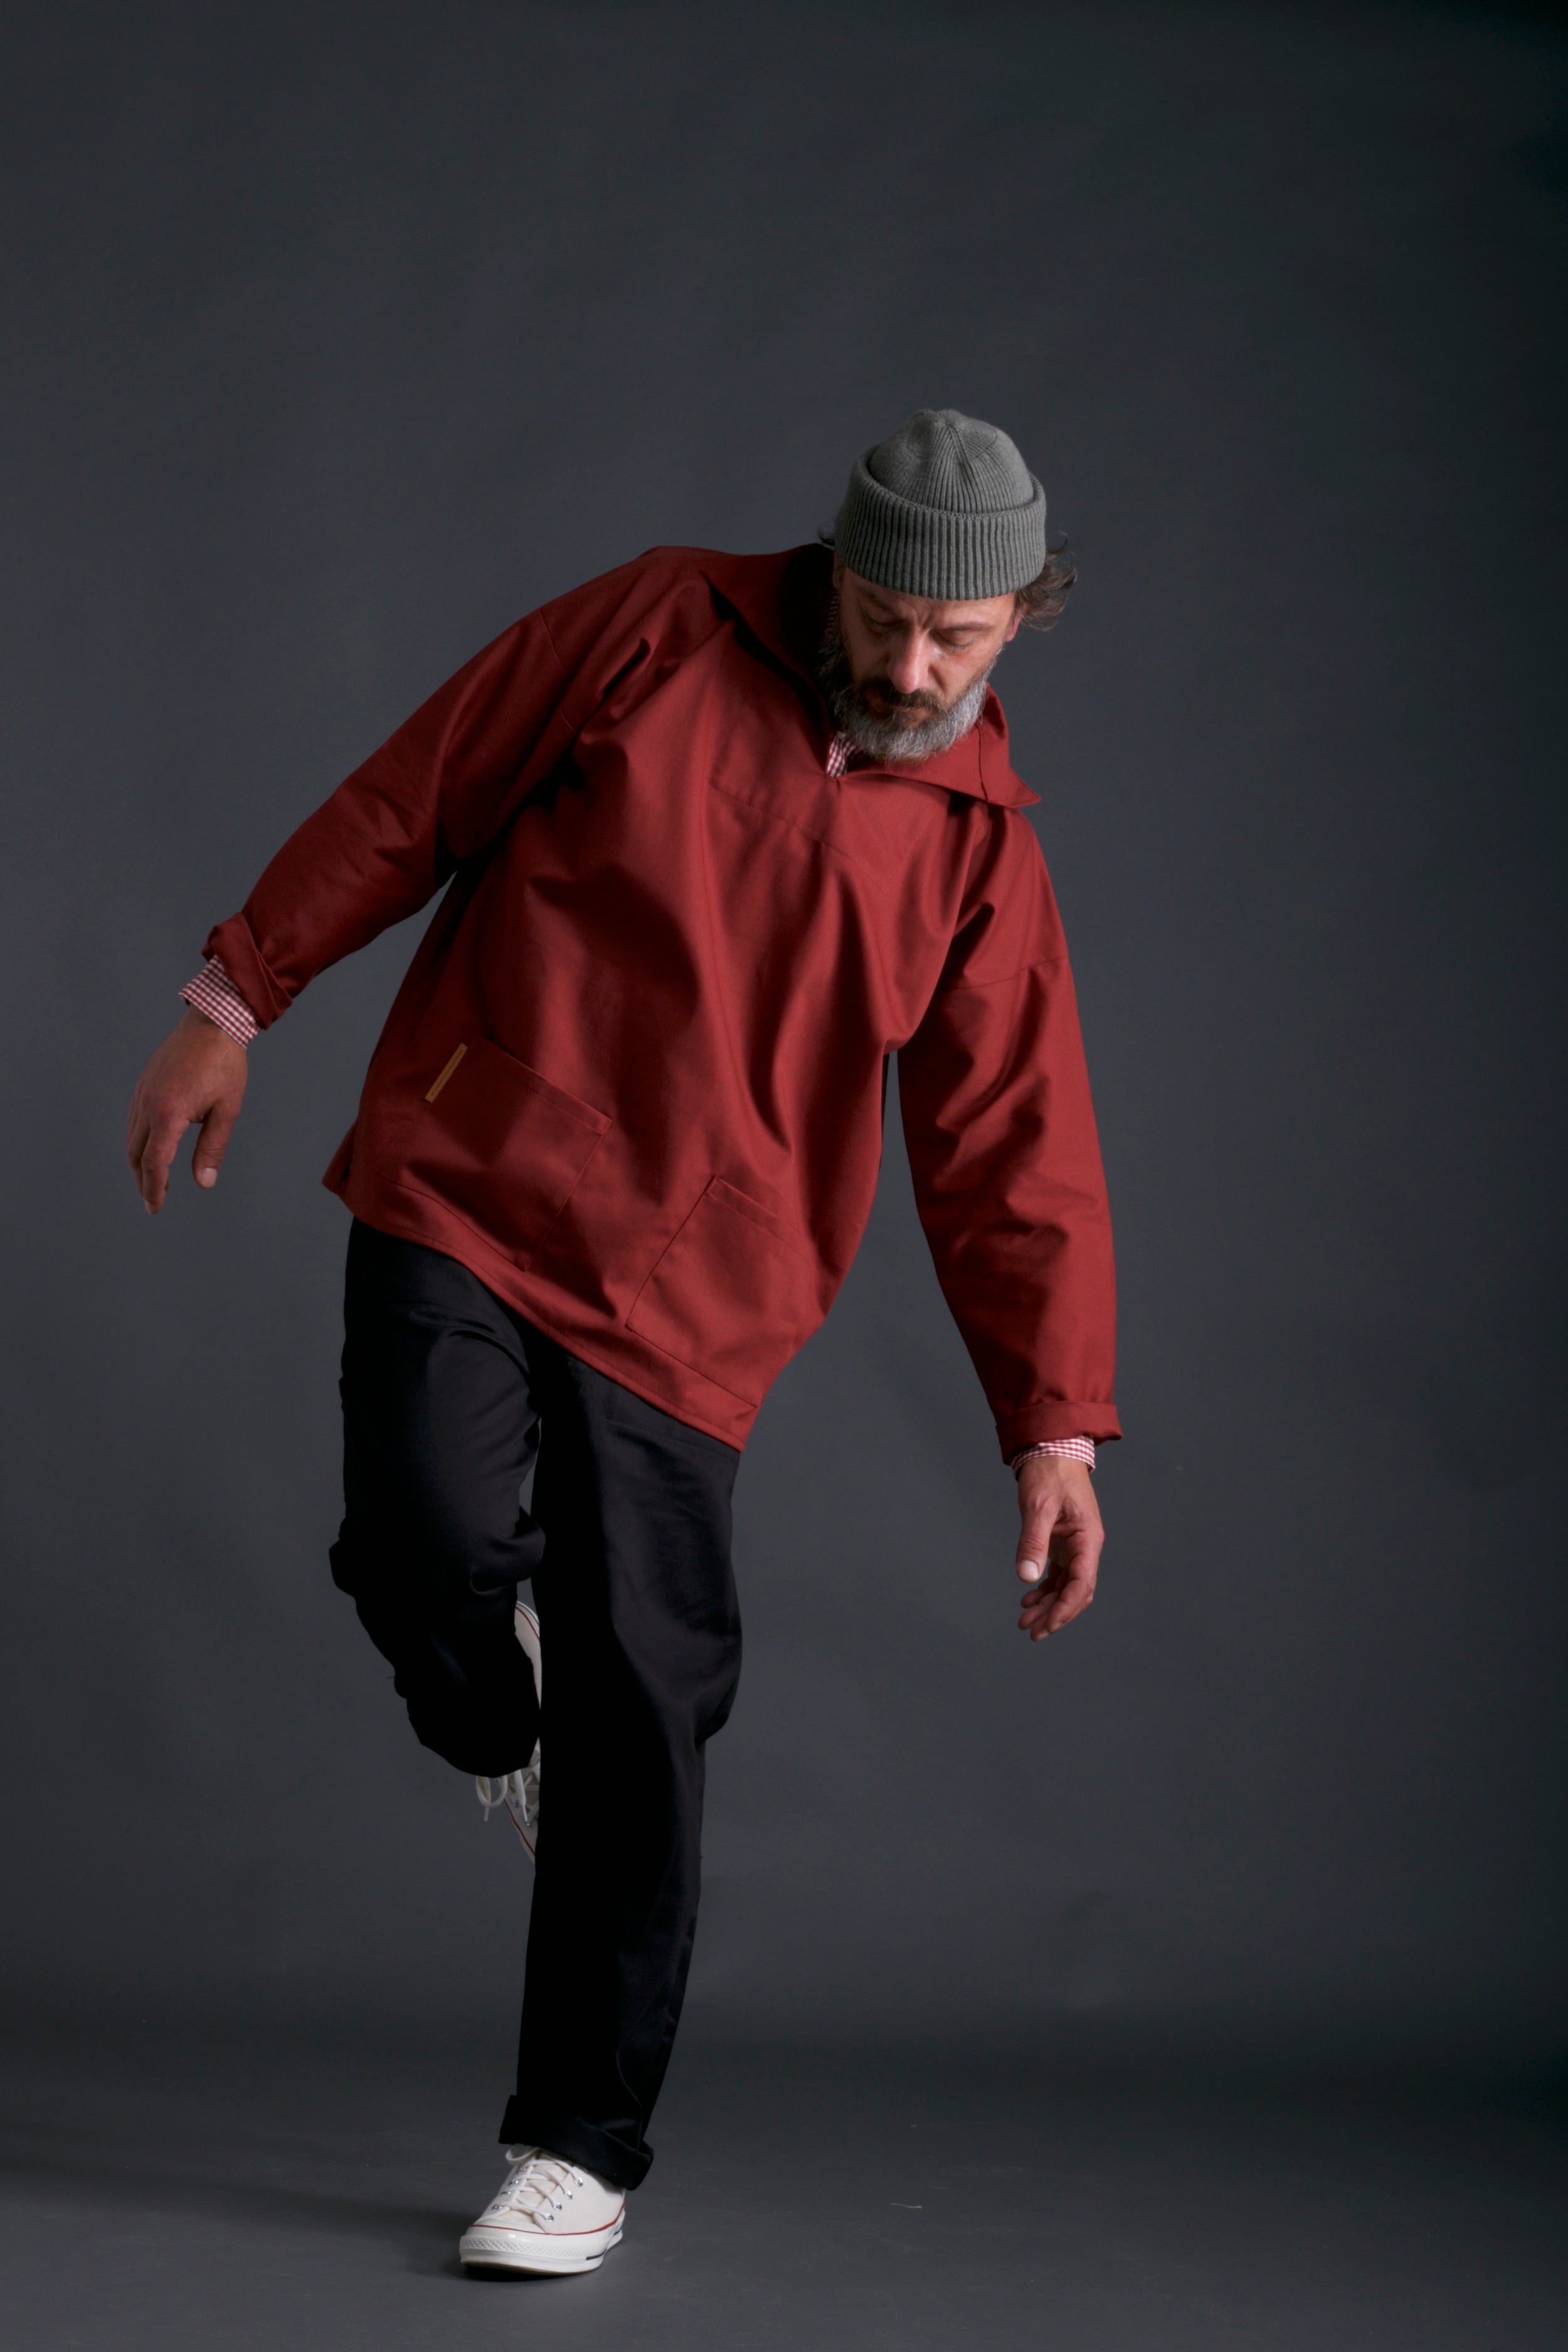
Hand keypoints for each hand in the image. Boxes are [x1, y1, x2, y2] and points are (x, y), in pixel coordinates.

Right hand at [126, 1007, 247, 1213]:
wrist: (211, 1024)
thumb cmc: (224, 1066)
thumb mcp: (227, 1110)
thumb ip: (212, 1148)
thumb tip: (203, 1183)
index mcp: (170, 1114)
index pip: (155, 1163)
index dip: (154, 1189)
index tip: (155, 1208)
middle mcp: (149, 1105)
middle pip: (137, 1155)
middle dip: (143, 1181)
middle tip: (152, 1201)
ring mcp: (142, 1093)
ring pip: (131, 1138)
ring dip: (138, 1163)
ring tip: (150, 1179)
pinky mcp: (143, 1084)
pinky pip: (133, 1120)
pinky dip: (137, 1141)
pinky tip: (149, 1147)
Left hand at [1015, 1454, 1102, 1640]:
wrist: (1051, 1448)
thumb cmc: (1049, 1472)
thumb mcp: (1038, 1507)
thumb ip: (1033, 1542)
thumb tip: (1027, 1578)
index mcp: (1088, 1539)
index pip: (1081, 1584)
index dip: (1065, 1609)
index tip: (1046, 1626)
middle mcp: (1086, 1546)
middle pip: (1076, 1591)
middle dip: (1055, 1614)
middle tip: (1031, 1631)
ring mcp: (1075, 1545)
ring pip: (1066, 1586)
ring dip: (1048, 1605)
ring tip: (1025, 1620)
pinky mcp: (1063, 1542)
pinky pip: (1058, 1574)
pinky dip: (1045, 1589)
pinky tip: (1029, 1598)